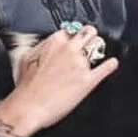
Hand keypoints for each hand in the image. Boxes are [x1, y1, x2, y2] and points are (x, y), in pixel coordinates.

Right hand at [0, 25, 118, 136]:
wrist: (28, 107)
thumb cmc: (26, 87)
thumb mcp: (27, 58)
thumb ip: (43, 47)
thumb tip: (50, 44)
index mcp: (54, 41)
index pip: (72, 29)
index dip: (74, 35)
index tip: (75, 40)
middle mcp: (69, 49)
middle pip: (89, 32)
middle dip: (90, 37)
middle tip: (90, 44)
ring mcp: (80, 64)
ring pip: (99, 46)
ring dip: (99, 49)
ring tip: (97, 54)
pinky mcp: (88, 80)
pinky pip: (107, 67)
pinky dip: (111, 65)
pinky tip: (111, 64)